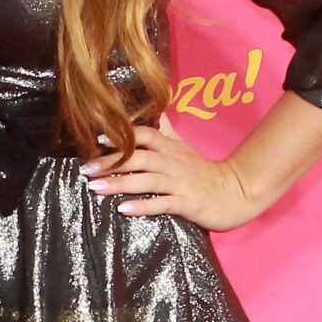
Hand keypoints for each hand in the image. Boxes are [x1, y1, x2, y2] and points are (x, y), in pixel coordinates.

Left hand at [81, 119, 265, 231]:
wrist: (235, 193)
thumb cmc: (204, 172)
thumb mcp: (184, 148)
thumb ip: (165, 132)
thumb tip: (153, 112)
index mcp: (171, 148)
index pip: (145, 135)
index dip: (123, 136)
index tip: (98, 138)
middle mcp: (173, 163)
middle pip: (139, 157)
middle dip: (111, 162)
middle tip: (86, 169)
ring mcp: (180, 183)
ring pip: (146, 180)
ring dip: (119, 183)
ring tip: (95, 188)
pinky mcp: (187, 203)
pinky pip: (162, 204)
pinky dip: (142, 206)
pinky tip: (124, 209)